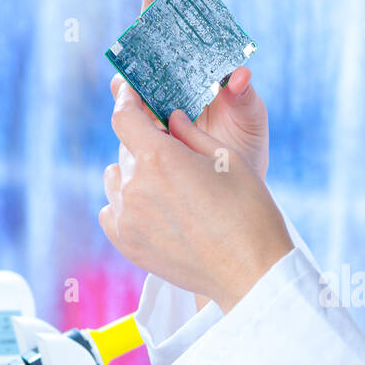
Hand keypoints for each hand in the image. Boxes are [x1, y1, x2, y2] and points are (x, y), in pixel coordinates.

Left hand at [100, 83, 292, 312]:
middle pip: (125, 150)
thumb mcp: (227, 158)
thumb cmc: (248, 211)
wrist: (252, 271)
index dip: (127, 100)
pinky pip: (113, 212)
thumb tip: (171, 118)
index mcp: (158, 157)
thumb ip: (190, 133)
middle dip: (145, 144)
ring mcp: (127, 218)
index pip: (123, 115)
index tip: (133, 94)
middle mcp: (134, 186)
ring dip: (133, 175)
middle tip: (172, 151)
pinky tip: (153, 210)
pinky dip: (127, 205)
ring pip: (115, 181)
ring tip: (166, 186)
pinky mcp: (127, 244)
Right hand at [109, 0, 269, 180]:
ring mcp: (155, 96)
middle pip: (161, 28)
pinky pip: (128, 103)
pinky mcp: (139, 123)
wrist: (225, 199)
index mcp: (207, 64)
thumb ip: (244, 100)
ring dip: (139, 46)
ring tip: (146, 30)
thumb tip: (239, 76)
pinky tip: (129, 84)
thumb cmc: (243, 154)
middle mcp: (177, 73)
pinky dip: (128, 91)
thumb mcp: (251, 124)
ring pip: (139, 61)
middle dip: (157, 2)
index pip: (197, 16)